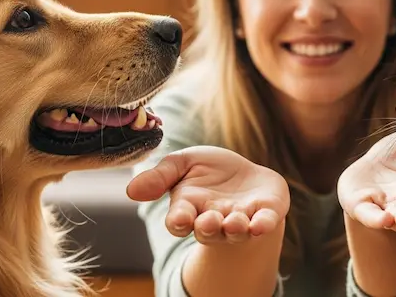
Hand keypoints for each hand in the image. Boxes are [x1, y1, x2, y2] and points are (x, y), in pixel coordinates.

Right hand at [126, 146, 289, 244]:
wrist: (246, 175)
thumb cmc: (209, 171)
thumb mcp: (183, 163)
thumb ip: (160, 176)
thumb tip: (130, 191)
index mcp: (189, 208)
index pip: (179, 221)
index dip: (179, 221)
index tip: (180, 217)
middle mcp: (214, 220)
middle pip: (207, 231)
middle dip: (208, 227)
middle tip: (209, 220)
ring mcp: (240, 219)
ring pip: (235, 231)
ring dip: (235, 228)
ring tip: (235, 222)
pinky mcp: (265, 214)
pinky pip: (264, 223)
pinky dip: (263, 225)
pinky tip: (261, 224)